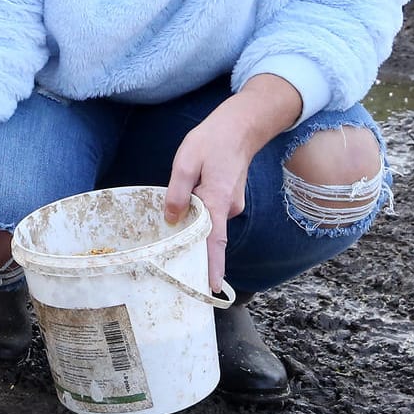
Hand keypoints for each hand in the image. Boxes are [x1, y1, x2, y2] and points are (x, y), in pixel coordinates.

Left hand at [163, 110, 260, 292]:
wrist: (241, 126)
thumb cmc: (212, 141)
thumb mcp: (185, 161)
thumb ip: (177, 192)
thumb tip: (171, 219)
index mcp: (217, 200)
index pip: (214, 241)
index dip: (211, 265)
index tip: (211, 287)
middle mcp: (228, 207)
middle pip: (209, 236)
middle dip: (195, 250)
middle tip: (177, 263)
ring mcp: (231, 204)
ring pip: (208, 222)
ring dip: (193, 223)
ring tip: (177, 213)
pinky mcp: (229, 199)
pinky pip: (212, 213)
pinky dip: (200, 213)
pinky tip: (189, 199)